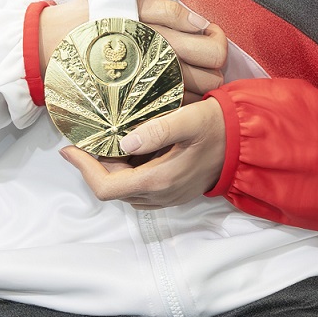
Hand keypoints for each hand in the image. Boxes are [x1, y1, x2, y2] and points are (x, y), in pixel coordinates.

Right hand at [39, 0, 229, 95]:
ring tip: (179, 76)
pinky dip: (173, 103)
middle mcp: (162, 67)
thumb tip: (200, 24)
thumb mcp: (128, 2)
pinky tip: (163, 91)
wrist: (49, 45)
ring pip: (194, 98)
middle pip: (212, 80)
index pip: (215, 53)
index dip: (217, 48)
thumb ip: (167, 11)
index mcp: (166, 40)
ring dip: (193, 89)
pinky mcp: (134, 107)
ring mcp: (150, 91)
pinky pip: (169, 112)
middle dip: (211, 72)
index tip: (206, 41)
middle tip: (196, 62)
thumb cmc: (90, 20)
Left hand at [61, 98, 227, 208]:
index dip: (82, 169)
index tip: (70, 149)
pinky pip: (139, 190)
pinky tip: (130, 151)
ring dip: (110, 170)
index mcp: (159, 180)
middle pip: (112, 189)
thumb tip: (125, 141)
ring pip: (124, 191)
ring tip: (105, 143)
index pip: (106, 187)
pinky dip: (127, 173)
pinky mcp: (173, 193)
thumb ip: (158, 129)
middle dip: (94, 166)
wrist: (247, 143)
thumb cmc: (219, 127)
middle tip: (88, 139)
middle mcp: (160, 196)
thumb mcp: (190, 119)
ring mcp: (167, 198)